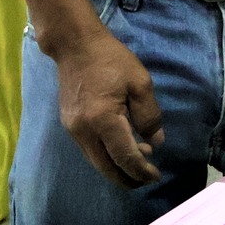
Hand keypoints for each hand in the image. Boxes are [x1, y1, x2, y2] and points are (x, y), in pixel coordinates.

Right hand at [51, 28, 164, 187]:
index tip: (156, 176)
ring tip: (140, 161)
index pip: (124, 157)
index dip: (141, 171)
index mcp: (103, 120)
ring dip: (117, 167)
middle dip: (128, 178)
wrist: (75, 46)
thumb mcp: (140, 83)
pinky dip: (106, 156)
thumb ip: (150, 115)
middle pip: (106, 168)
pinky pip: (90, 151)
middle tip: (147, 179)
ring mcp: (73, 130)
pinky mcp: (69, 126)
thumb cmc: (111, 60)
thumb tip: (155, 142)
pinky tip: (122, 148)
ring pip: (96, 162)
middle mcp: (84, 131)